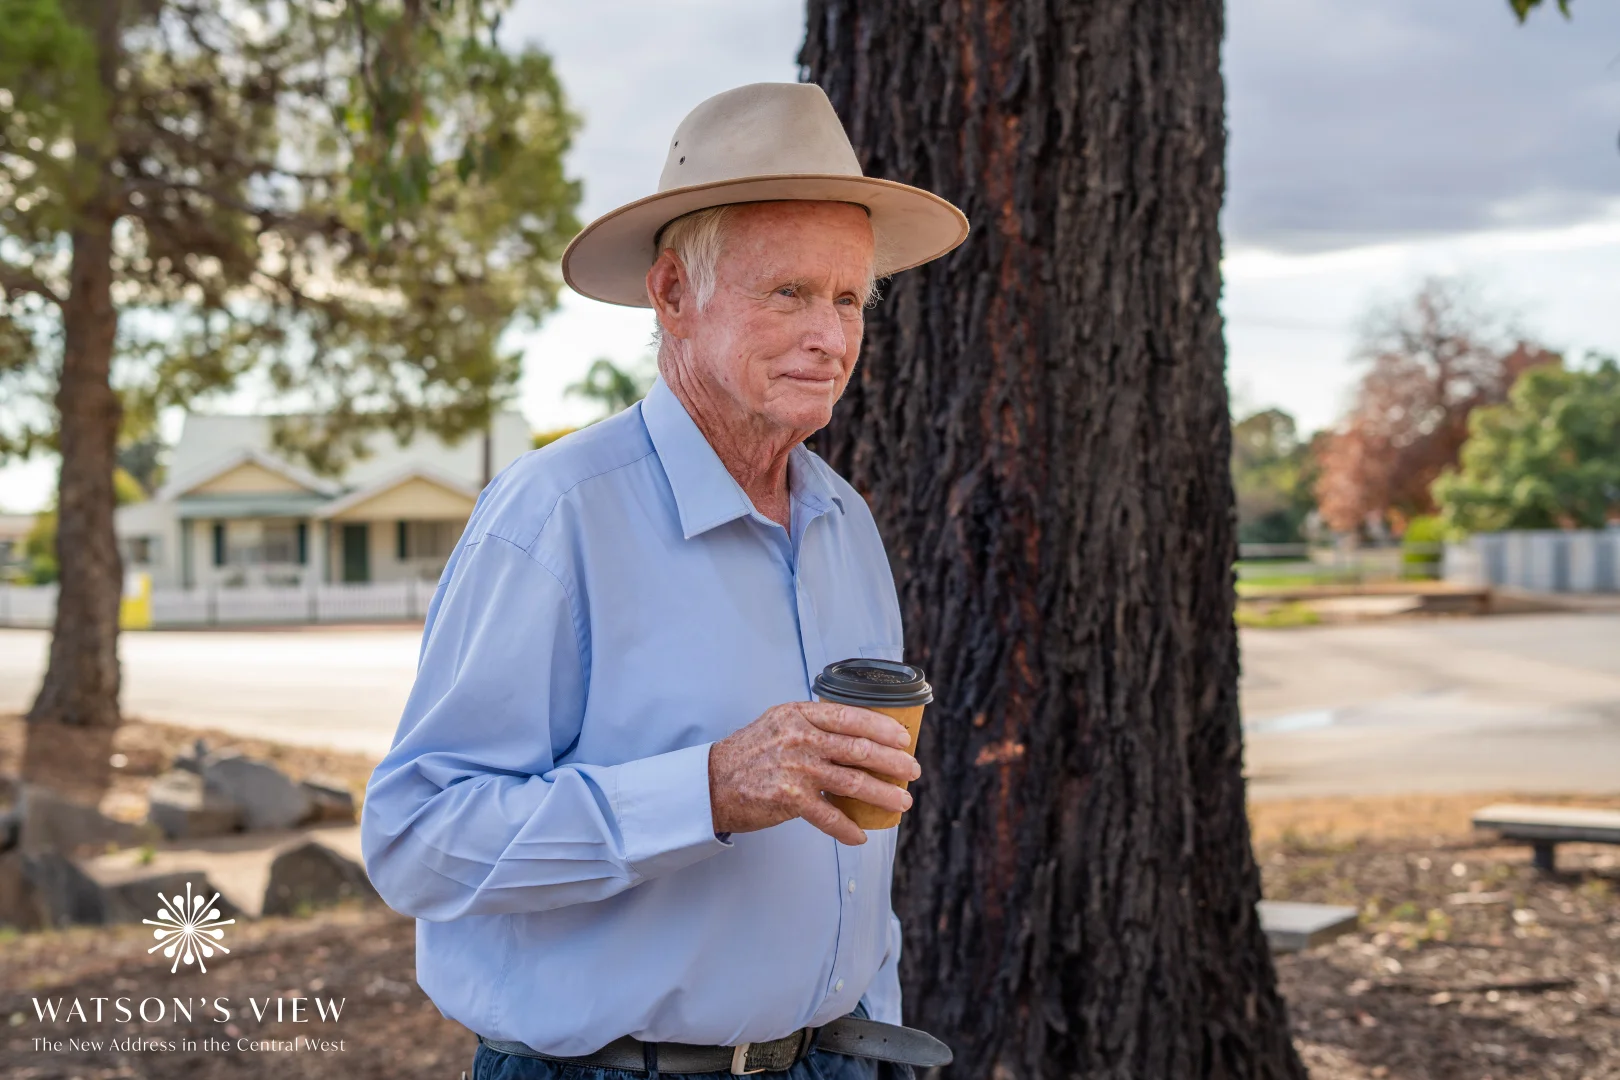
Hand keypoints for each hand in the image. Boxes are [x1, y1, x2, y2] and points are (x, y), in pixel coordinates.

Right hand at [708, 701, 921, 844]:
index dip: (883, 727)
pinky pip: (829, 816)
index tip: (904, 738)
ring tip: (903, 801)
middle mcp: (799, 738)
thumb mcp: (779, 723)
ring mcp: (795, 769)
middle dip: (893, 762)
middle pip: (859, 750)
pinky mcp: (789, 799)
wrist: (711, 782)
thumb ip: (813, 724)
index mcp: (799, 715)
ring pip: (853, 783)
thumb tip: (858, 732)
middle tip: (912, 771)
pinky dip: (848, 829)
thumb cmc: (750, 753)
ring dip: (884, 794)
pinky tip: (861, 835)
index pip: (851, 717)